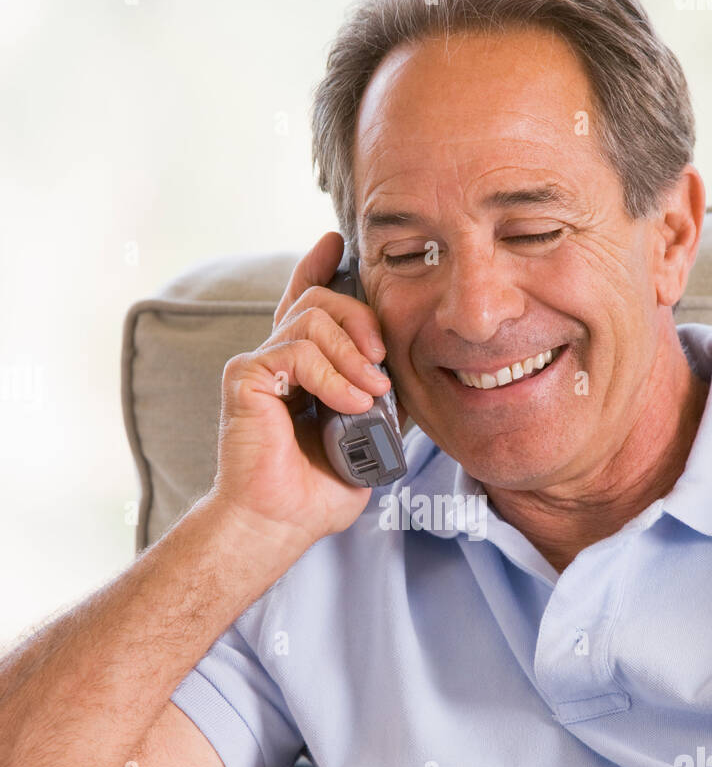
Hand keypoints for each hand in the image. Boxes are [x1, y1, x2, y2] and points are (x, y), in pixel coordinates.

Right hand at [208, 230, 396, 550]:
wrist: (280, 523)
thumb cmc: (317, 490)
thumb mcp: (367, 434)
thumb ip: (380, 396)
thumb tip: (409, 373)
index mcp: (301, 367)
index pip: (307, 301)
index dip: (321, 267)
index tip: (339, 243)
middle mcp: (276, 358)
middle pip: (319, 299)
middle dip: (361, 317)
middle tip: (383, 356)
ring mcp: (259, 365)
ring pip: (312, 319)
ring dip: (352, 354)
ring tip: (371, 393)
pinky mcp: (246, 377)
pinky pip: (297, 351)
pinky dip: (332, 376)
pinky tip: (350, 402)